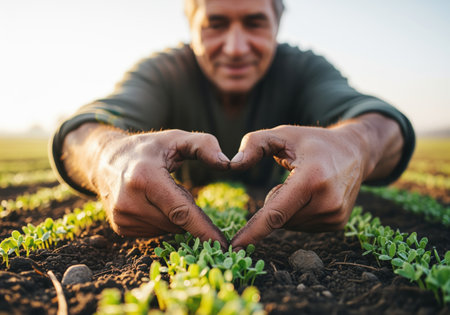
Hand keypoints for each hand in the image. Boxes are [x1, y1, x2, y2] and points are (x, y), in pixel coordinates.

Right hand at [64, 125, 229, 246]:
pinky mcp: (120, 227)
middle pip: (176, 222)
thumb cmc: (148, 149)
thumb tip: (229, 164)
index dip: (203, 229)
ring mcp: (122, 217)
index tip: (223, 245)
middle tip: (181, 191)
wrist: (105, 160)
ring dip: (174, 217)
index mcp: (144, 178)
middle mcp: (129, 201)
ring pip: (167, 229)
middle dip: (189, 213)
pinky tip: (152, 203)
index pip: (180, 211)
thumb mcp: (175, 138)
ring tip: (162, 193)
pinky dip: (162, 220)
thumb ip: (204, 145)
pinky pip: (155, 232)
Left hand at [229, 122, 376, 248]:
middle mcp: (327, 202)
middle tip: (294, 176)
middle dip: (276, 201)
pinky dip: (299, 213)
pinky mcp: (338, 224)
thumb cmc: (312, 141)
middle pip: (280, 218)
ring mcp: (335, 216)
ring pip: (290, 224)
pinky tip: (313, 195)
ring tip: (306, 184)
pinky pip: (303, 226)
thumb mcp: (283, 134)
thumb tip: (232, 164)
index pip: (276, 212)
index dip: (254, 231)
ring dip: (288, 208)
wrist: (354, 151)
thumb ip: (254, 144)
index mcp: (312, 179)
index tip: (236, 247)